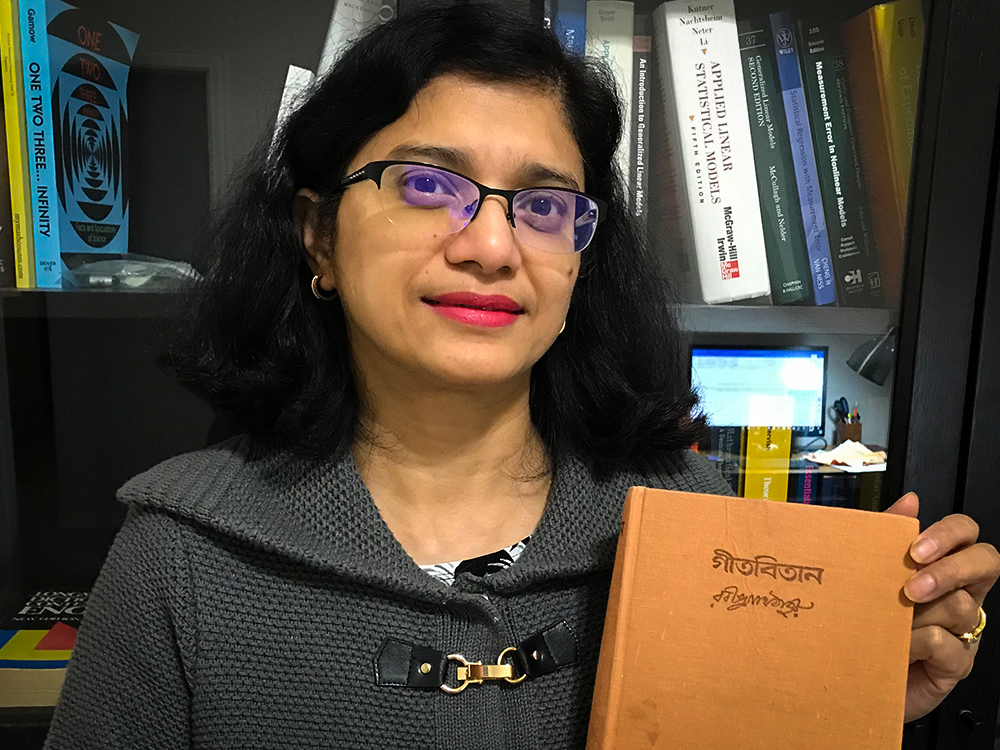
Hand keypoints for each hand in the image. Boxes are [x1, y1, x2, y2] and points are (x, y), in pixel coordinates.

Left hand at [885, 492, 999, 720]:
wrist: (851, 672)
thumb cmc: (865, 619)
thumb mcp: (870, 574)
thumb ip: (886, 537)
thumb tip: (909, 501)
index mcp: (943, 567)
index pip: (967, 535)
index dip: (949, 534)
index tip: (915, 548)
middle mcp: (961, 594)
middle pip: (985, 562)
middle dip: (949, 570)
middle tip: (911, 586)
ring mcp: (963, 630)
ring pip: (960, 605)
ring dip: (918, 612)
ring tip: (887, 622)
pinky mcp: (956, 664)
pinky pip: (945, 644)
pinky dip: (915, 642)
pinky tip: (895, 646)